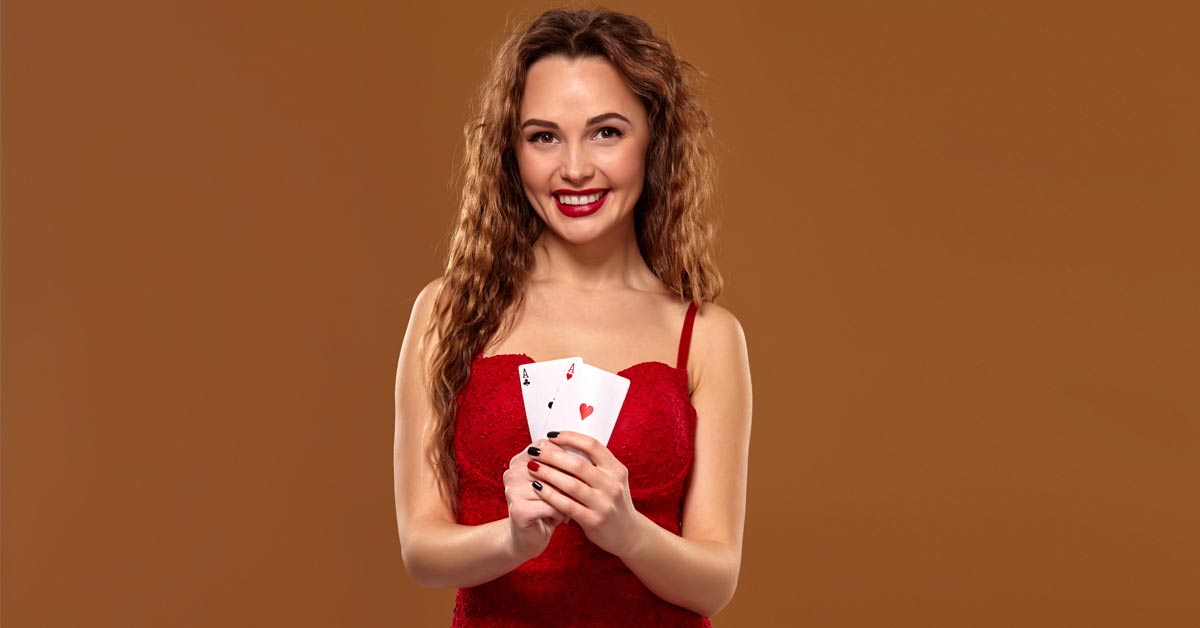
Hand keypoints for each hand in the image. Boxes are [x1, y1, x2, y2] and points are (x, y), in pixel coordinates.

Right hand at [504, 442, 568, 560]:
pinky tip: (562, 518)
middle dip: (570, 479)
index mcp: (519, 460)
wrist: (529, 537)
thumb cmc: (545, 506)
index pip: (547, 446)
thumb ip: (561, 465)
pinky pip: (551, 505)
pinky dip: (562, 513)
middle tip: (579, 491)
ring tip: (569, 506)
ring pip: (554, 487)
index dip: (567, 456)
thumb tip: (586, 456)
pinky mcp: (519, 509)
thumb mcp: (552, 482)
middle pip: (551, 466)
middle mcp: (512, 472)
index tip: (579, 468)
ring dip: (567, 499)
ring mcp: (513, 490)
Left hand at [526, 431, 646, 557]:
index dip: (570, 438)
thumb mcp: (612, 479)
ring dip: (548, 474)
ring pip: (571, 484)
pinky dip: (550, 495)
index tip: (552, 436)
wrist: (628, 534)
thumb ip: (594, 464)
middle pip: (578, 464)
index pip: (592, 446)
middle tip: (535, 451)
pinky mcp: (594, 520)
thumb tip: (564, 444)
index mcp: (616, 469)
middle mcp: (612, 484)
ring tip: (532, 467)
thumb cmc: (612, 502)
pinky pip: (567, 505)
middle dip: (552, 455)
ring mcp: (604, 504)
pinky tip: (538, 488)